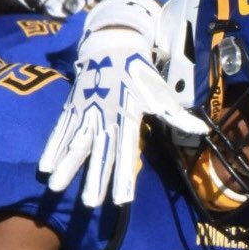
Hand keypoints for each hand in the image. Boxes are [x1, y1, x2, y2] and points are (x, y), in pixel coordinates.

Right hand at [38, 28, 208, 206]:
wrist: (112, 46)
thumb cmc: (141, 75)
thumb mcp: (162, 94)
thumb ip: (178, 117)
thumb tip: (203, 131)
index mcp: (128, 117)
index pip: (127, 152)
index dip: (124, 176)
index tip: (122, 200)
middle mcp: (105, 118)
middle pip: (99, 153)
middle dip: (94, 178)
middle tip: (89, 204)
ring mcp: (86, 113)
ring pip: (75, 143)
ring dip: (67, 166)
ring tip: (57, 188)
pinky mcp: (72, 108)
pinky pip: (60, 131)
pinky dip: (52, 148)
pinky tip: (45, 168)